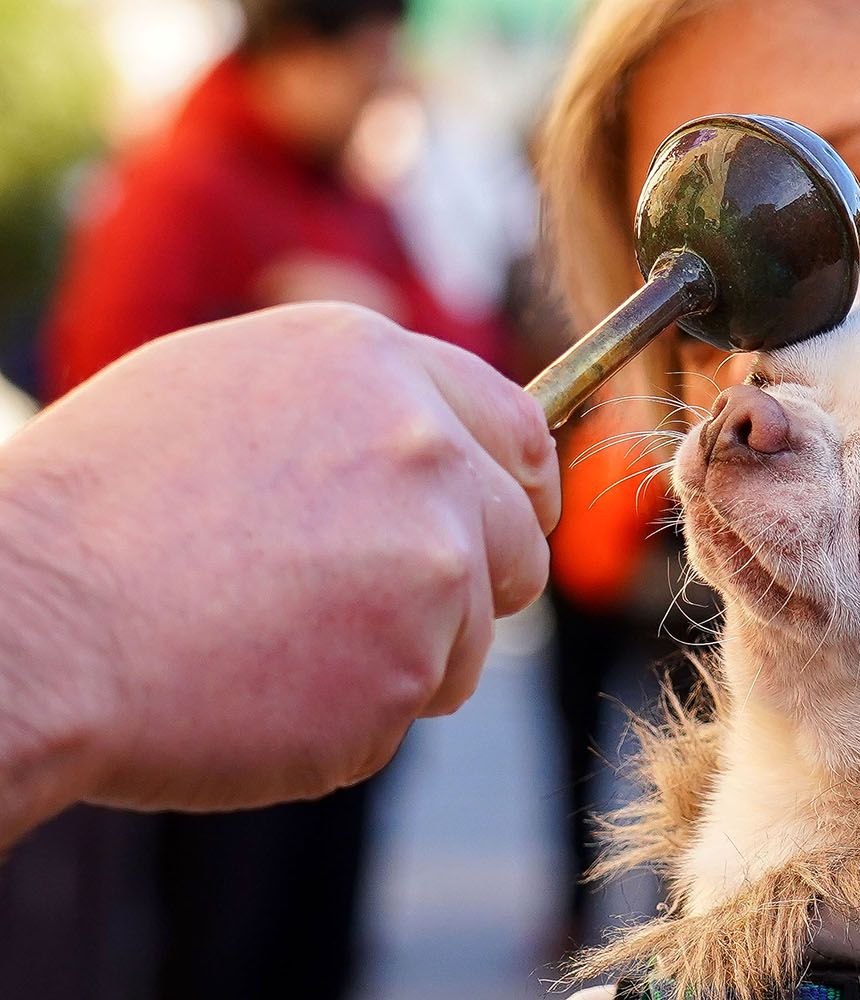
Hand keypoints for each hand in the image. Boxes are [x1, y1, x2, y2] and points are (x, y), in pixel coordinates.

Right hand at [0, 302, 557, 837]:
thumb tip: (434, 441)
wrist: (33, 622)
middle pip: (517, 541)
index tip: (509, 527)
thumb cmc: (102, 510)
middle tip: (384, 614)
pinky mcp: (412, 661)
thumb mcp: (228, 394)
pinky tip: (266, 685)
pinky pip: (412, 702)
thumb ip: (352, 409)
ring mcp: (430, 556)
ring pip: (475, 634)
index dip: (519, 490)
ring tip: (282, 646)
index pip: (519, 432)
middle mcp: (425, 447)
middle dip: (476, 587)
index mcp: (377, 366)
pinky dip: (359, 713)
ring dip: (409, 657)